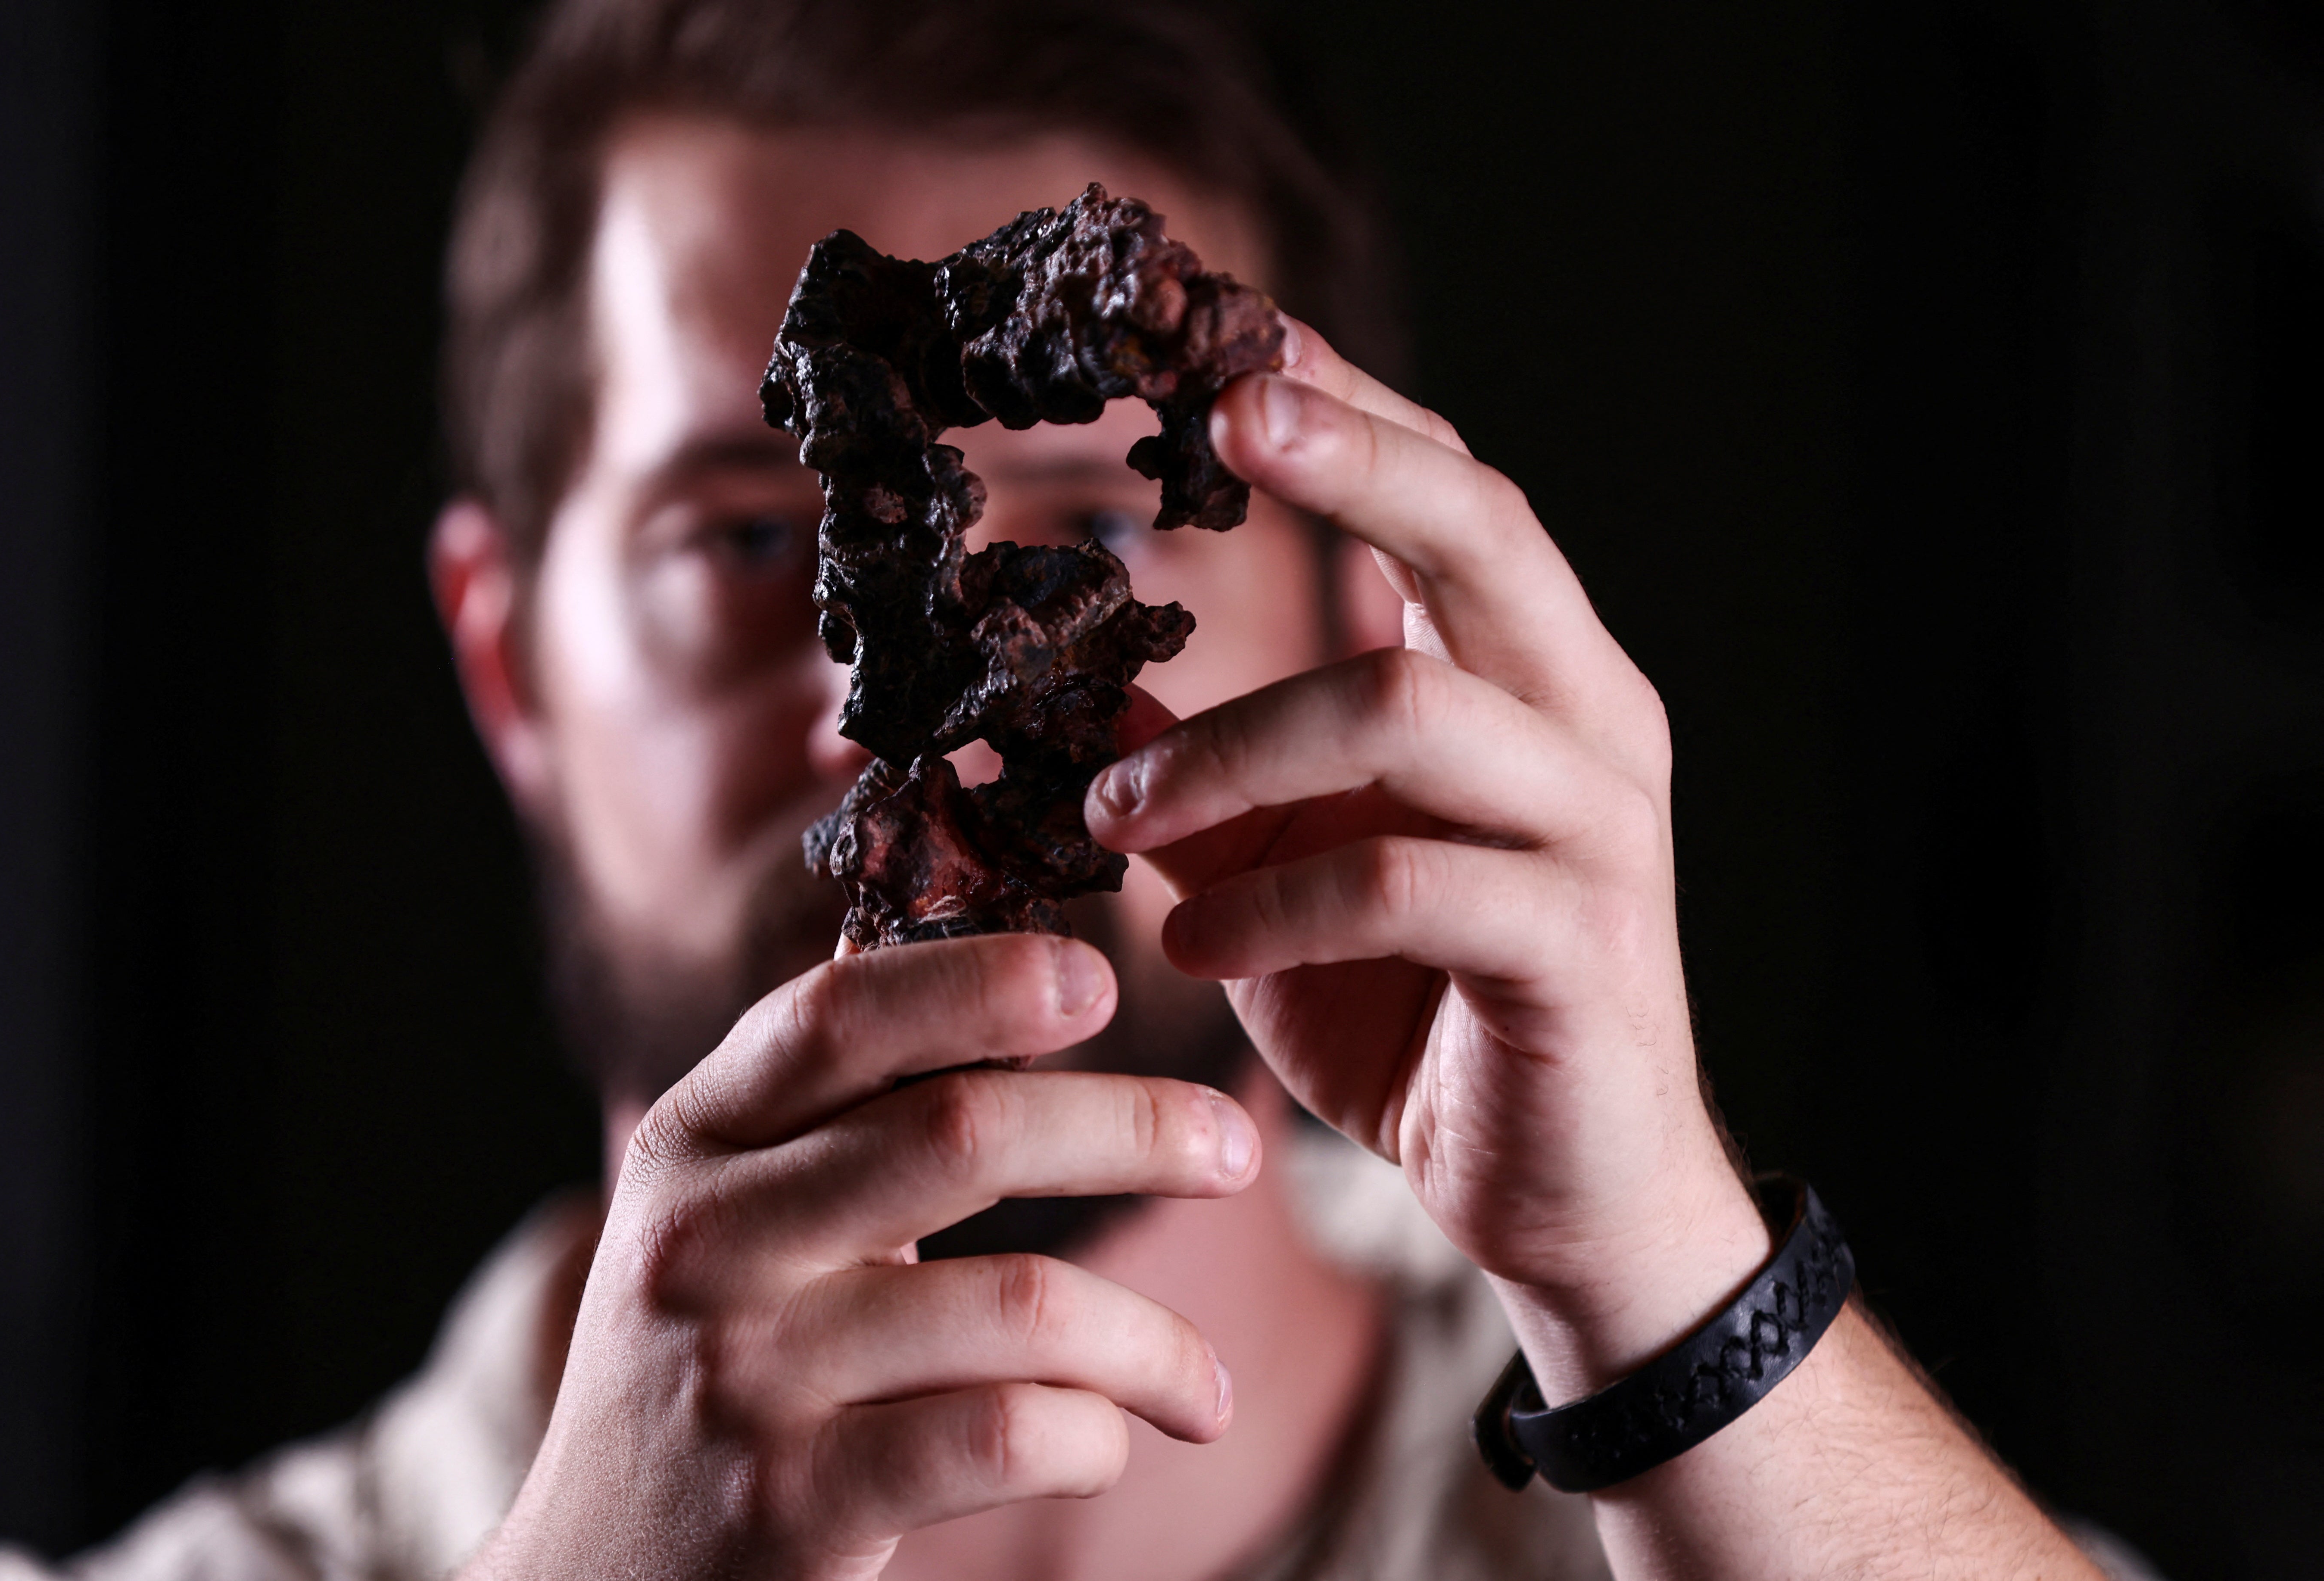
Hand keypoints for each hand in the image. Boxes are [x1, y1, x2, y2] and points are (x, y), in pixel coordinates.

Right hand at [462, 935, 1257, 1580]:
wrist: (595, 1576)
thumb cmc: (711, 1360)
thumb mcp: (730, 1212)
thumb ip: (834, 1099)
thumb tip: (986, 948)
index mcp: (695, 1141)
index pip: (838, 1016)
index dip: (979, 980)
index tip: (1100, 977)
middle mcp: (707, 1242)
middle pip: (959, 1132)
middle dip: (1132, 1127)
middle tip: (1235, 1148)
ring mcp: (744, 1376)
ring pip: (1018, 1303)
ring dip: (1154, 1342)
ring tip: (1209, 1388)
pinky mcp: (791, 1505)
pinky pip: (1003, 1437)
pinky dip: (1096, 1437)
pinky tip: (1115, 1444)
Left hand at [1086, 318, 1767, 1394]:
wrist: (1568, 1198)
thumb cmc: (1423, 1013)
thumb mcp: (1288, 877)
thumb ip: (1210, 783)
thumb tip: (1080, 694)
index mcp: (1529, 677)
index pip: (1452, 493)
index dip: (1349, 407)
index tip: (1227, 334)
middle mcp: (1584, 721)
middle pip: (1483, 531)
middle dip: (1351, 459)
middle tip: (1220, 416)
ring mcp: (1596, 829)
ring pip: (1412, 708)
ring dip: (1236, 747)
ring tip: (1118, 814)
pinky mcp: (1580, 946)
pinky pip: (1413, 878)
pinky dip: (1279, 902)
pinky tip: (1195, 944)